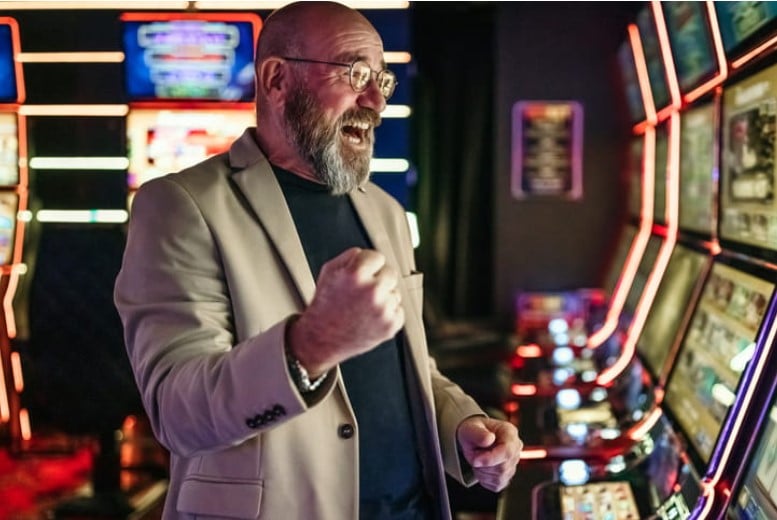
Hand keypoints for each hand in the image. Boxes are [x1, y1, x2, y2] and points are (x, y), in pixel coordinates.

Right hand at [288, 247, 404, 374]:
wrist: (322, 339)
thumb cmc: (325, 305)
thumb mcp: (329, 271)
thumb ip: (351, 256)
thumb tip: (368, 254)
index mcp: (356, 274)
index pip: (378, 257)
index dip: (368, 265)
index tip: (362, 273)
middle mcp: (372, 291)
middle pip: (390, 273)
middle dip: (378, 279)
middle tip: (362, 292)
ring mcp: (383, 310)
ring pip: (395, 293)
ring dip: (383, 297)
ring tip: (363, 307)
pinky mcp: (390, 325)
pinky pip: (398, 310)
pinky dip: (387, 314)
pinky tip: (370, 317)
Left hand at [457, 416, 521, 491]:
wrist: (473, 439)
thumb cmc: (473, 432)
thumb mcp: (470, 428)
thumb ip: (478, 433)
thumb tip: (489, 439)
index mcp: (510, 433)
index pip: (507, 451)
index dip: (490, 459)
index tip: (475, 460)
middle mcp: (516, 448)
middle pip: (503, 468)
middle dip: (483, 466)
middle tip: (474, 455)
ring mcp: (513, 464)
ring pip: (499, 478)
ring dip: (482, 472)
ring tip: (478, 459)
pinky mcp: (507, 477)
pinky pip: (496, 485)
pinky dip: (484, 479)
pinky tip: (481, 467)